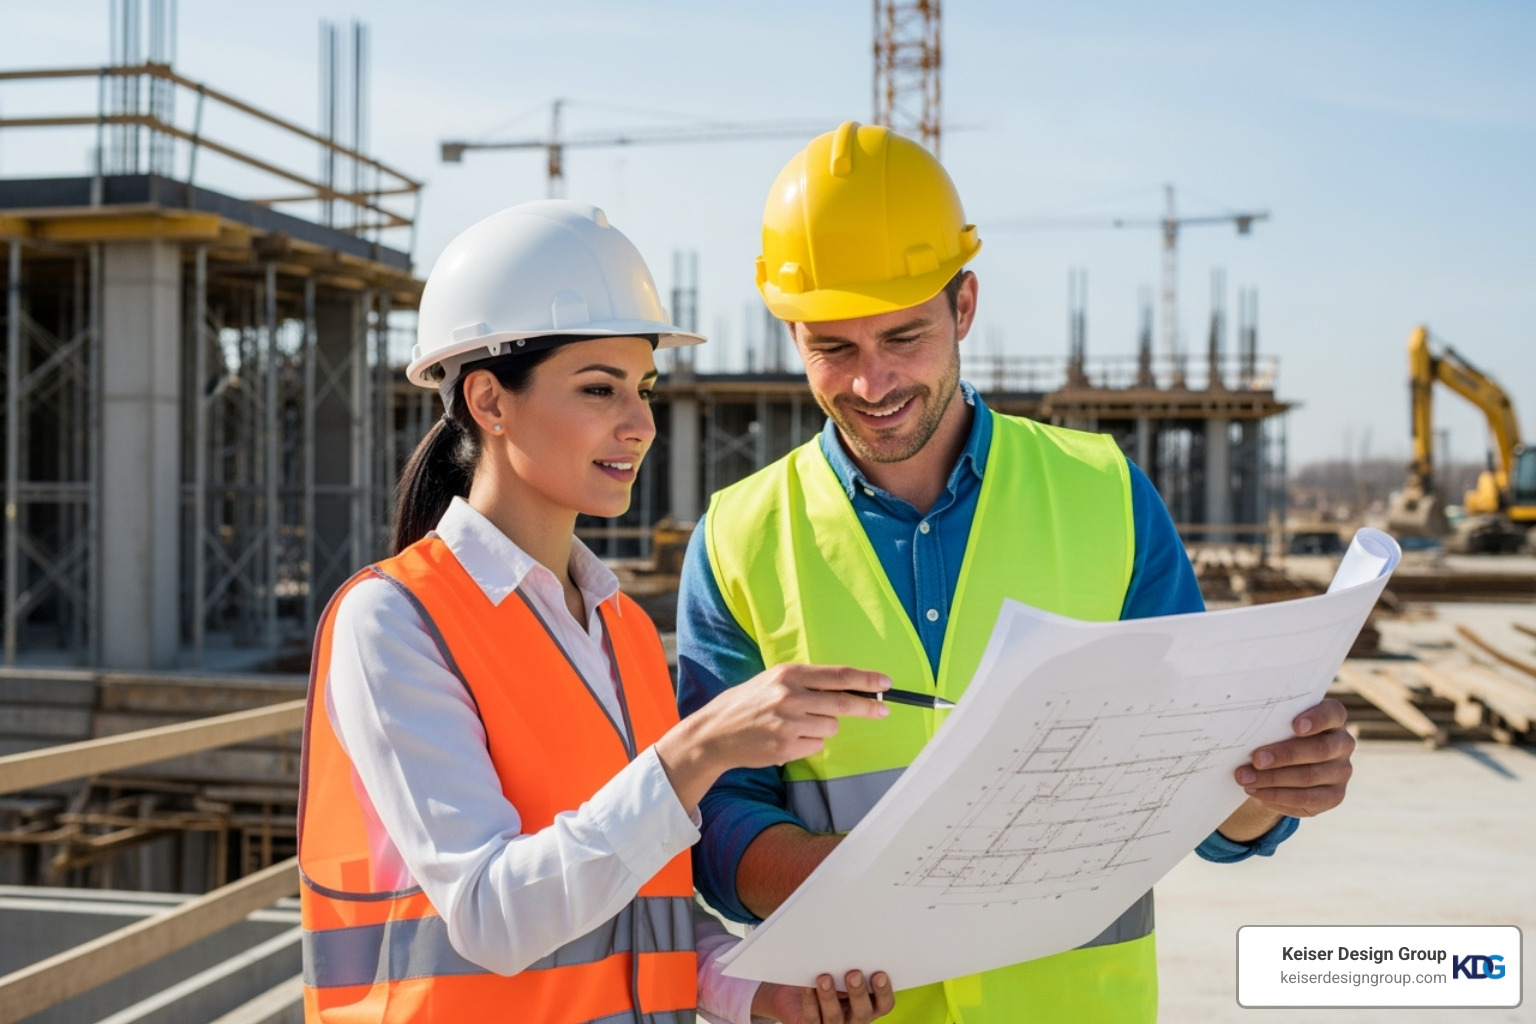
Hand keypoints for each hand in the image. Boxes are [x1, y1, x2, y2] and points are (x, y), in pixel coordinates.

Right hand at [656, 664, 890, 812]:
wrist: (716, 732)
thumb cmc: (749, 703)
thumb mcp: (774, 681)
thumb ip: (808, 683)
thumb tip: (850, 686)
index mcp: (789, 674)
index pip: (839, 675)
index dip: (866, 680)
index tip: (885, 683)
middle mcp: (790, 696)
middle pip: (844, 703)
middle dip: (869, 707)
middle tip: (884, 710)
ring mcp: (789, 723)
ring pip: (831, 727)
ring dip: (822, 727)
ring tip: (796, 725)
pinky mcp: (786, 747)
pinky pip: (816, 746)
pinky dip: (808, 744)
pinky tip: (787, 738)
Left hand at [753, 970, 894, 1023]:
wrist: (796, 988)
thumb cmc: (827, 972)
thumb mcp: (840, 965)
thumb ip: (849, 959)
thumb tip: (853, 934)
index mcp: (868, 1003)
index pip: (884, 1003)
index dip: (884, 991)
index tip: (879, 973)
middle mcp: (854, 1017)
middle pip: (862, 1011)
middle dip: (858, 992)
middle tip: (853, 974)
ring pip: (835, 1016)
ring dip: (830, 997)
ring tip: (824, 977)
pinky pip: (812, 1017)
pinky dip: (810, 1001)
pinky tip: (807, 987)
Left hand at [1225, 698, 1353, 834]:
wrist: (1285, 767)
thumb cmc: (1278, 736)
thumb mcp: (1277, 725)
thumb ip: (1273, 724)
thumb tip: (1243, 728)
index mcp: (1332, 720)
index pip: (1333, 714)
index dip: (1317, 719)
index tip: (1296, 725)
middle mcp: (1343, 744)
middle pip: (1320, 749)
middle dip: (1284, 755)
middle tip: (1256, 759)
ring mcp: (1341, 772)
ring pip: (1309, 777)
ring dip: (1273, 779)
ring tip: (1245, 778)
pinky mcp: (1334, 796)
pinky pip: (1306, 799)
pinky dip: (1277, 797)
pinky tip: (1257, 792)